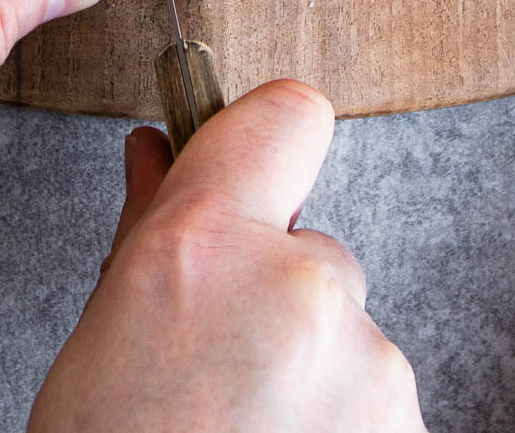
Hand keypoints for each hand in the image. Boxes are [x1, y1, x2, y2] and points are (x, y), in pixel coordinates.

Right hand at [31, 82, 427, 432]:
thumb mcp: (107, 330)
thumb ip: (150, 226)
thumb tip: (158, 153)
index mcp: (208, 245)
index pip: (288, 113)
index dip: (263, 134)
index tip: (247, 165)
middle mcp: (305, 286)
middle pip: (311, 240)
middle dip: (271, 284)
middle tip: (215, 356)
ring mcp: (371, 365)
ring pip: (343, 321)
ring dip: (305, 356)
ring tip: (242, 422)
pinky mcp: (408, 423)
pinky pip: (370, 386)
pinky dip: (335, 411)